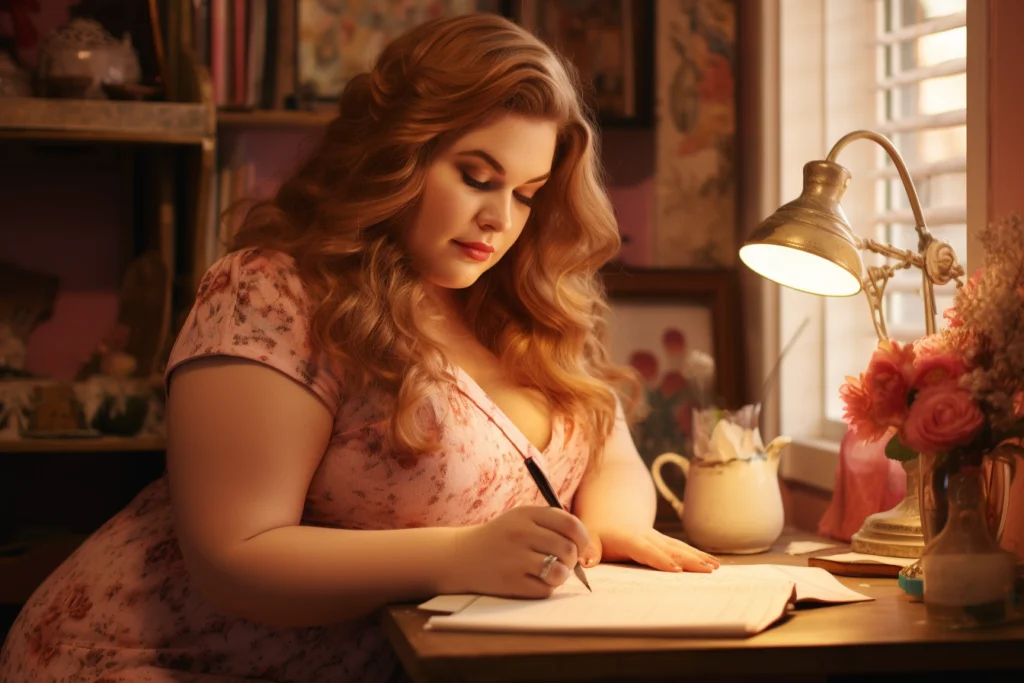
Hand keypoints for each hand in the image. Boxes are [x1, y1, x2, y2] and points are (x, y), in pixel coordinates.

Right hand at [444, 506, 589, 598]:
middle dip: (572, 560)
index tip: (580, 547)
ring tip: (551, 573)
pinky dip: (545, 588)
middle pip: (568, 549)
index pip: (570, 523)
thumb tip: (588, 550)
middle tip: (563, 562)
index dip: (582, 538)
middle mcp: (520, 533)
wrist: (462, 557)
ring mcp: (514, 559)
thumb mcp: (522, 520)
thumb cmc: (501, 539)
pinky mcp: (510, 582)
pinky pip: (545, 590)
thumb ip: (552, 526)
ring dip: (561, 576)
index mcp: (526, 514)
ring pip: (560, 571)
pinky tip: (533, 581)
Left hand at [581, 525, 719, 572]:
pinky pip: (682, 547)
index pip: (646, 550)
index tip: (676, 569)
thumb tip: (585, 562)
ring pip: (679, 547)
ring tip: (715, 567)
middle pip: (670, 548)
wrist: (609, 510)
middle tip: (707, 570)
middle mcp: (646, 536)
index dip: (660, 559)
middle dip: (689, 559)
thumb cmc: (597, 529)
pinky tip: (713, 563)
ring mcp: (657, 537)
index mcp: (628, 537)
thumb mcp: (588, 535)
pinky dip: (697, 554)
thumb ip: (588, 549)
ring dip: (697, 556)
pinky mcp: (664, 540)